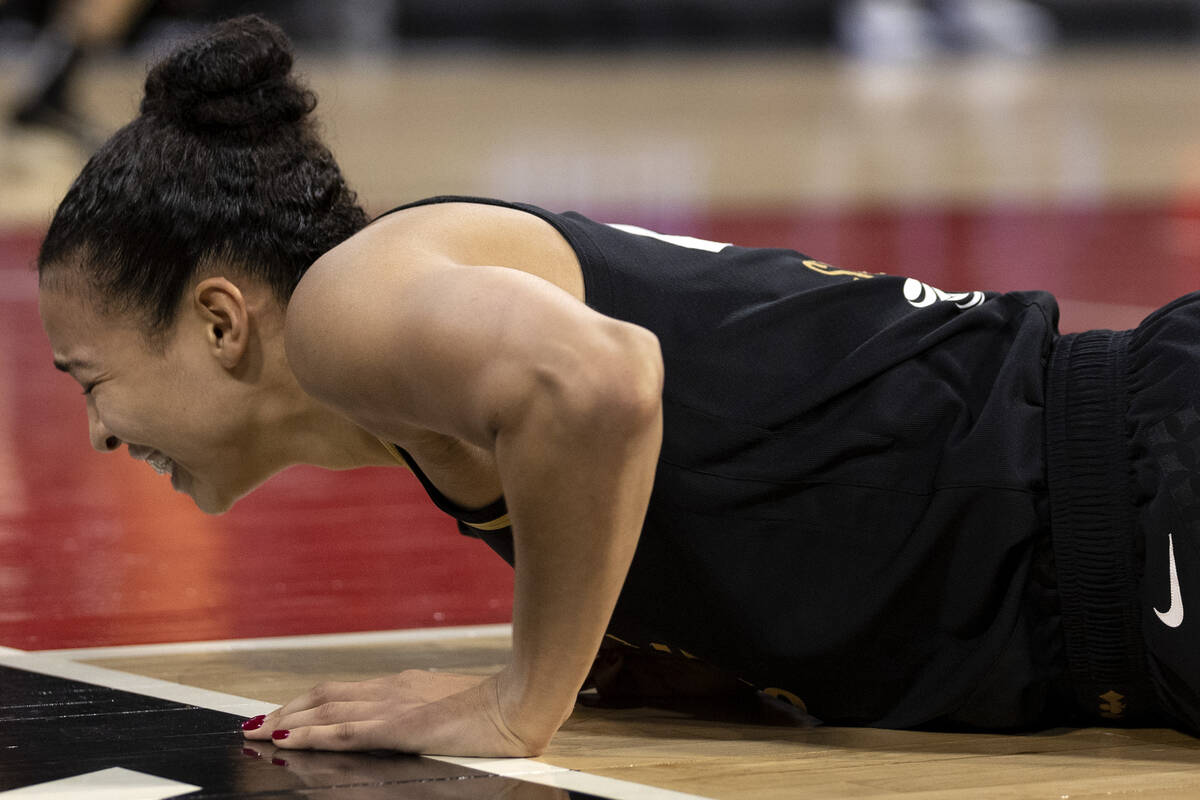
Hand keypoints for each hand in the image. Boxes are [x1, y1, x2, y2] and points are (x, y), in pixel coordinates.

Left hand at [242, 669, 549, 756]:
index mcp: (403, 684)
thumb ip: (424, 711)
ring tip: (259, 731)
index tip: (282, 711)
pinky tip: (290, 739)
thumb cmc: (496, 708)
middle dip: (287, 708)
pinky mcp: (399, 727)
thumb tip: (411, 722)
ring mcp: (393, 706)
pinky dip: (313, 734)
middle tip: (255, 722)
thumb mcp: (451, 707)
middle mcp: (391, 689)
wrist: (519, 704)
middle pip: (325, 695)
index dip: (307, 701)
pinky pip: (346, 731)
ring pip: (327, 709)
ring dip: (289, 720)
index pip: (342, 690)